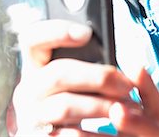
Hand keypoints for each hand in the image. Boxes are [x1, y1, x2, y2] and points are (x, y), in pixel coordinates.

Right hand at [12, 20, 158, 136]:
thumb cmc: (87, 102)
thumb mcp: (90, 80)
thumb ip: (101, 64)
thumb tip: (130, 63)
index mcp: (38, 66)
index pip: (33, 39)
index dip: (56, 31)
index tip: (87, 33)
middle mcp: (29, 89)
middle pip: (57, 73)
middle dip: (98, 77)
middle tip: (127, 85)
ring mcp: (32, 116)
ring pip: (63, 105)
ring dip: (101, 105)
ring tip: (128, 106)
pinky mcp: (40, 136)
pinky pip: (66, 134)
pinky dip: (93, 130)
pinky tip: (113, 125)